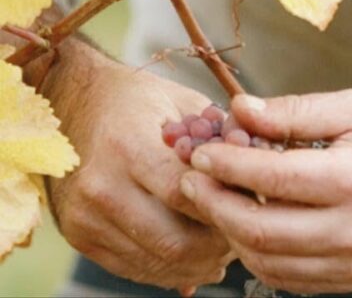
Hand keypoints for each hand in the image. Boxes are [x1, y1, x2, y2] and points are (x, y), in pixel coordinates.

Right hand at [44, 40, 233, 290]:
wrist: (74, 104)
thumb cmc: (136, 99)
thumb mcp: (182, 101)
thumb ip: (220, 133)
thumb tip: (260, 164)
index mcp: (128, 145)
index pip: (187, 193)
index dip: (227, 202)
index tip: (254, 202)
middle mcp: (101, 186)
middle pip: (175, 240)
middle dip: (219, 244)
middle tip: (244, 232)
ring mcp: (86, 217)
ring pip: (157, 263)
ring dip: (200, 263)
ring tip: (225, 248)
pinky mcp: (80, 236)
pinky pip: (134, 269)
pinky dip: (171, 270)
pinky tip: (196, 257)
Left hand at [180, 90, 351, 294]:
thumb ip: (295, 111)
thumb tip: (242, 110)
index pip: (271, 179)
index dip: (226, 165)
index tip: (200, 152)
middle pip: (261, 229)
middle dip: (215, 204)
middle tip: (191, 180)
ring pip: (270, 261)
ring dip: (233, 231)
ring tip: (216, 200)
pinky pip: (292, 279)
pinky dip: (261, 255)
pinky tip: (252, 226)